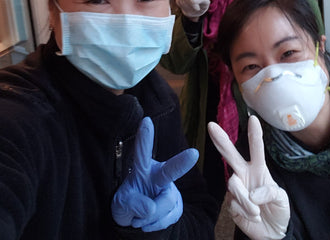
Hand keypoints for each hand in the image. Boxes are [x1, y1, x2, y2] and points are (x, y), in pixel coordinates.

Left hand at [112, 117, 198, 231]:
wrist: (137, 220)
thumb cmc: (127, 204)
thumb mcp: (121, 204)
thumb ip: (133, 204)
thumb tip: (151, 207)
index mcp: (142, 169)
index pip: (142, 152)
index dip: (145, 137)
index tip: (146, 120)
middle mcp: (159, 175)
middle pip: (170, 170)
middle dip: (181, 162)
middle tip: (193, 154)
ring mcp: (169, 189)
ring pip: (165, 203)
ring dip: (151, 216)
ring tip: (140, 217)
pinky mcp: (177, 204)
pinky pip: (170, 217)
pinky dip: (157, 224)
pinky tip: (149, 221)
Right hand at [208, 116, 289, 239]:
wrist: (271, 233)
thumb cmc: (278, 210)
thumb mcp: (282, 199)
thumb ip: (271, 191)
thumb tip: (253, 193)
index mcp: (259, 169)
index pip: (256, 149)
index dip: (254, 134)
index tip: (253, 119)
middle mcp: (245, 174)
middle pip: (231, 154)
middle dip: (221, 140)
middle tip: (211, 126)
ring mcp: (237, 187)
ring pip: (233, 184)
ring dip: (246, 200)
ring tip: (257, 211)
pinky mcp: (230, 203)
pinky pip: (234, 203)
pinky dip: (247, 212)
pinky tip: (253, 216)